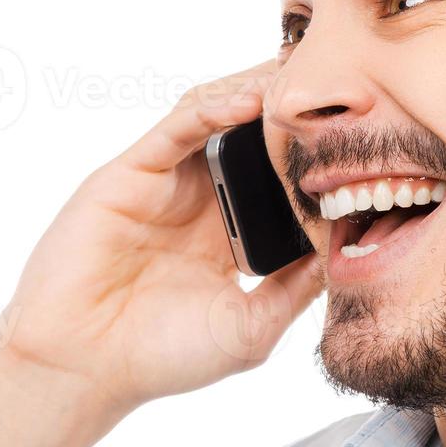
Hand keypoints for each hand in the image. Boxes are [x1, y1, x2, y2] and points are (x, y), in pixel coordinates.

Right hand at [0, 59, 323, 416]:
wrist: (82, 367)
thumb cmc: (159, 357)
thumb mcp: (250, 328)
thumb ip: (296, 290)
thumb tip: (346, 252)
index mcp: (230, 232)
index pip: (278, 177)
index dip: (312, 154)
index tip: (362, 135)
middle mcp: (199, 199)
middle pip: (250, 134)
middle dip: (289, 107)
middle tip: (340, 82)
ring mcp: (165, 182)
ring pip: (216, 117)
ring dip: (256, 93)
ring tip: (300, 78)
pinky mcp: (130, 173)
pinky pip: (177, 128)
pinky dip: (213, 108)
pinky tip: (249, 101)